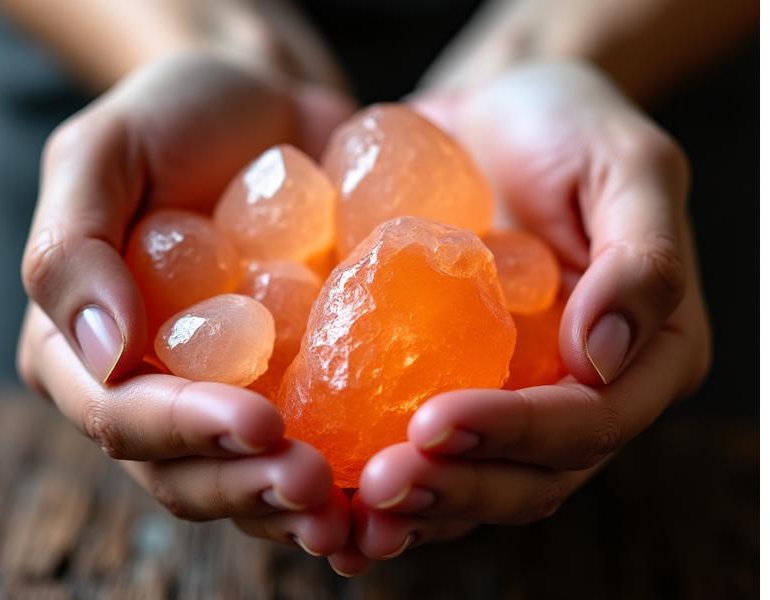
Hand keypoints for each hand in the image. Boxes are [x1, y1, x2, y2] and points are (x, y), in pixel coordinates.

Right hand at [17, 52, 355, 554]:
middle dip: (249, 486)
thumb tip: (103, 355)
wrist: (268, 105)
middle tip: (315, 486)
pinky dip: (348, 474)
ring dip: (300, 507)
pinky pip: (319, 441)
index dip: (186, 431)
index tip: (258, 423)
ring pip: (252, 477)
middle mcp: (159, 388)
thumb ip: (72, 250)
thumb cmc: (177, 117)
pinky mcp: (299, 381)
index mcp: (90, 351)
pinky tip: (393, 483)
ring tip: (357, 514)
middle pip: (190, 470)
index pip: (124, 417)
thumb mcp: (105, 154)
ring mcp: (234, 391)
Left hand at [341, 60, 710, 568]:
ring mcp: (517, 396)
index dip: (516, 435)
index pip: (588, 422)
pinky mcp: (453, 382)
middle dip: (457, 487)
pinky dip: (386, 478)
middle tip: (382, 483)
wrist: (495, 116)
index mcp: (645, 356)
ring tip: (354, 506)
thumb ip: (642, 259)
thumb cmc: (568, 126)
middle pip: (531, 475)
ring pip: (477, 480)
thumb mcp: (627, 166)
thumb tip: (602, 356)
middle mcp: (583, 394)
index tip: (434, 422)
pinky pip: (426, 447)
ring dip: (418, 505)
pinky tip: (336, 491)